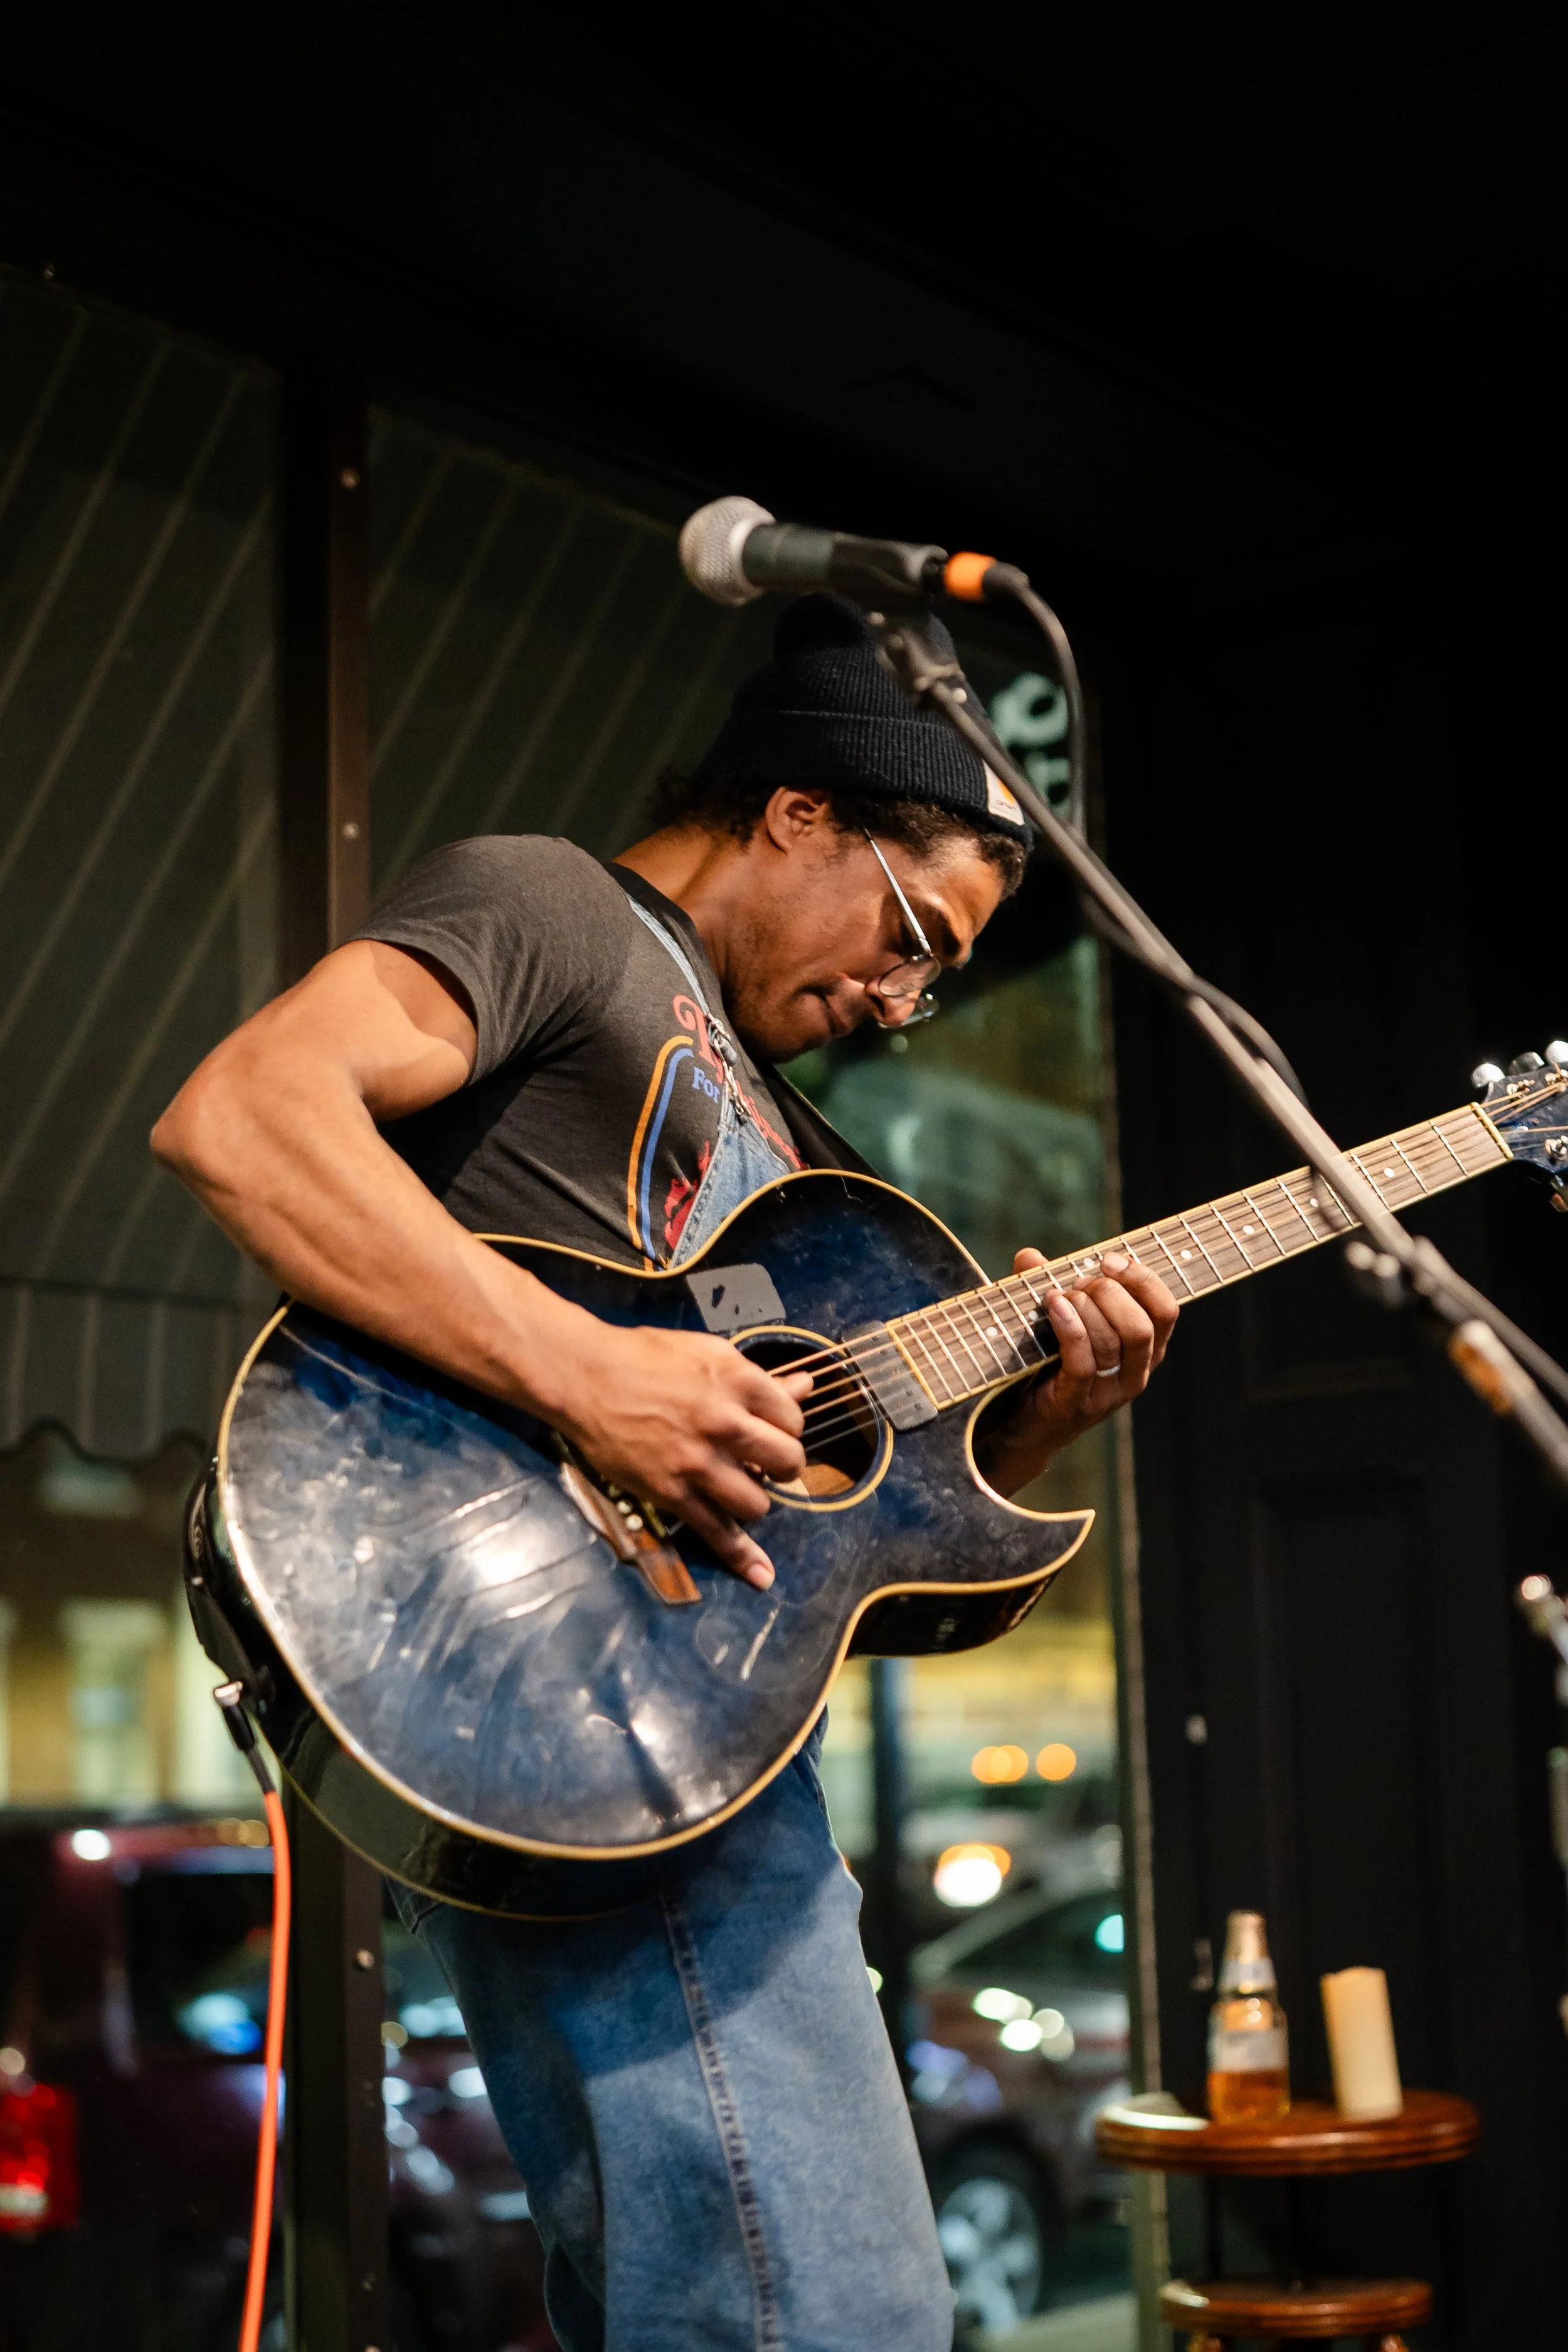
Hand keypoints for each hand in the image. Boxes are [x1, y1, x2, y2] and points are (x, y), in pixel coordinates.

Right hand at [548, 1323, 812, 1590]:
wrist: (585, 1377)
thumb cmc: (644, 1357)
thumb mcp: (709, 1353)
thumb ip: (760, 1378)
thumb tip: (807, 1387)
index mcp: (738, 1381)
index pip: (794, 1418)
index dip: (787, 1427)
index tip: (773, 1430)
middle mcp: (725, 1423)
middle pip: (787, 1461)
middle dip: (784, 1466)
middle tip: (767, 1463)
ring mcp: (698, 1462)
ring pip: (759, 1502)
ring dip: (756, 1501)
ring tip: (740, 1489)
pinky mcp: (672, 1493)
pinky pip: (717, 1532)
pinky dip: (741, 1557)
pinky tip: (760, 1575)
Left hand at [978, 1249, 1178, 1493]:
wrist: (1025, 1426)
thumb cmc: (1047, 1366)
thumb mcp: (1055, 1322)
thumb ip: (1046, 1286)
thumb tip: (1029, 1256)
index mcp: (1144, 1351)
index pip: (1166, 1311)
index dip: (1143, 1280)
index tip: (1111, 1260)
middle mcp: (1134, 1374)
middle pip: (1141, 1326)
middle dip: (1109, 1293)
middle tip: (1079, 1284)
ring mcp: (1108, 1393)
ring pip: (1113, 1342)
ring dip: (1085, 1307)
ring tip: (1058, 1296)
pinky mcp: (1078, 1403)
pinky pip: (1083, 1361)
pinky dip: (1070, 1327)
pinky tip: (1053, 1306)